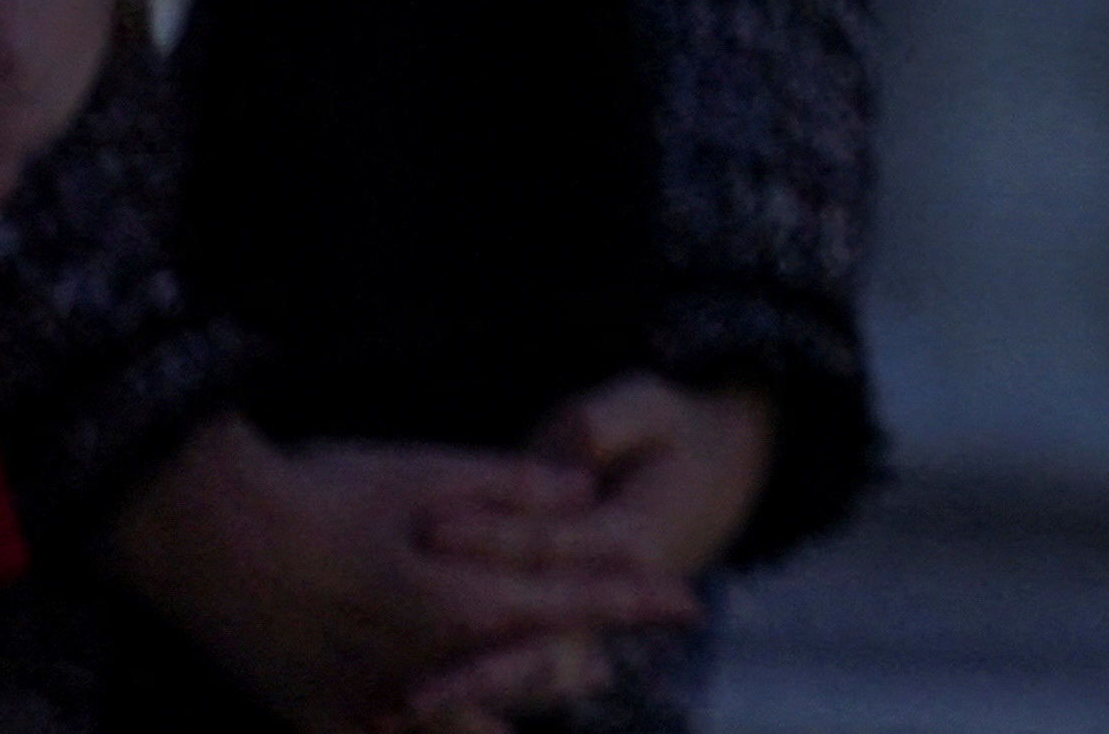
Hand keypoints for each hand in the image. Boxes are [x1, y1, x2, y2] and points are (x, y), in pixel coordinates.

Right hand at [100, 415, 698, 733]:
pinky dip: (426, 731)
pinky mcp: (314, 722)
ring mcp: (363, 709)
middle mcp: (420, 672)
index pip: (571, 610)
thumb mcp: (427, 471)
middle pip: (527, 684)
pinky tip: (437, 718)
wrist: (202, 531)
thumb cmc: (320, 491)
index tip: (687, 604)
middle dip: (575, 668)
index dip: (634, 604)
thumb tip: (588, 490)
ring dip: (502, 707)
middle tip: (607, 662)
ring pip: (463, 733)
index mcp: (456, 605)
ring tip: (537, 690)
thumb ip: (517, 487)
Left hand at [372, 377, 771, 724]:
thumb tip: (574, 440)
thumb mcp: (653, 406)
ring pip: (521, 674)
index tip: (429, 529)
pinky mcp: (565, 624)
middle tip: (408, 701)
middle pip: (535, 648)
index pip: (549, 544)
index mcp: (630, 536)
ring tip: (392, 718)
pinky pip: (513, 669)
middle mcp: (605, 594)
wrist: (716, 470)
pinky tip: (397, 715)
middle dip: (471, 676)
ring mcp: (586, 617)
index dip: (491, 535)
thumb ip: (609, 421)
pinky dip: (467, 698)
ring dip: (462, 697)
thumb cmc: (674, 434)